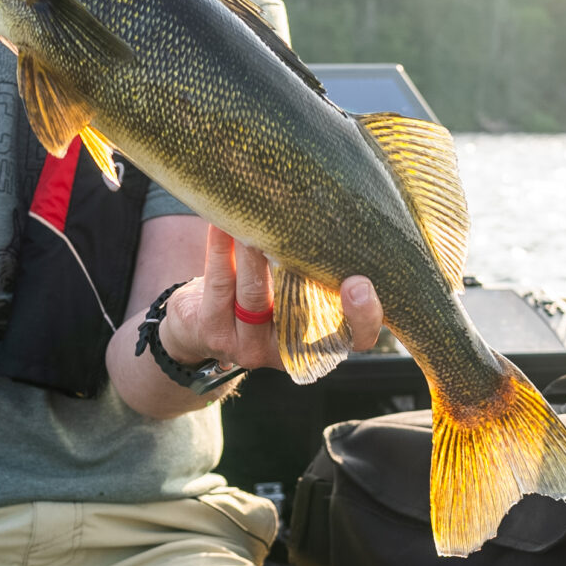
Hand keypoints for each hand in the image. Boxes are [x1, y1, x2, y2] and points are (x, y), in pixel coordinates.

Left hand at [159, 227, 384, 371]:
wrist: (202, 326)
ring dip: (255, 251)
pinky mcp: (213, 332)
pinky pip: (219, 283)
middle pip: (298, 311)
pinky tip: (222, 223)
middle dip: (300, 264)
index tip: (359, 282)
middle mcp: (286, 350)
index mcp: (320, 340)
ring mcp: (247, 346)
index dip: (364, 315)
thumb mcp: (297, 290)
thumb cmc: (264, 296)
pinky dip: (221, 249)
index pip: (357, 338)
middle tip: (303, 226)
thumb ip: (316, 269)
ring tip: (256, 216)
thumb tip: (333, 214)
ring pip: (255, 295)